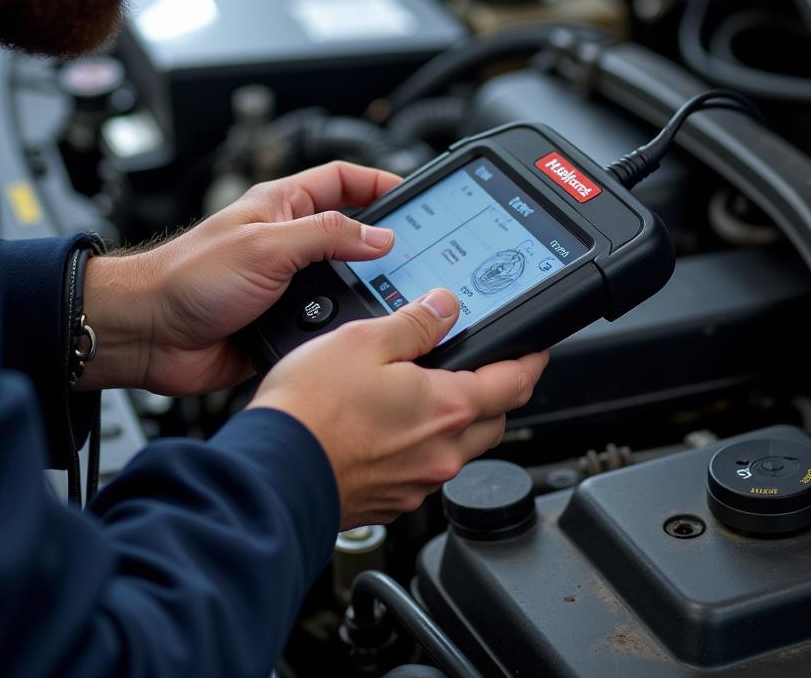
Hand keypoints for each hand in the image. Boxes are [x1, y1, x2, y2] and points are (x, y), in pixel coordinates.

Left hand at [78, 161, 401, 392]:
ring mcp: (287, 284)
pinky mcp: (284, 323)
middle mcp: (287, 243)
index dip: (378, 182)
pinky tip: (358, 333)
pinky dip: (344, 328)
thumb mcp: (266, 245)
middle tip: (418, 252)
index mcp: (282, 207)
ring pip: (344, 282)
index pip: (341, 181)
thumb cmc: (187, 277)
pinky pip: (327, 324)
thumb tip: (379, 237)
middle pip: (351, 233)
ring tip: (395, 296)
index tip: (414, 194)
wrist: (149, 335)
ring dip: (365, 290)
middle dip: (384, 242)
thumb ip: (326, 236)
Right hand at [249, 288, 549, 527]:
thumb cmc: (311, 410)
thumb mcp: (364, 340)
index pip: (515, 383)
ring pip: (459, 449)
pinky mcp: (391, 502)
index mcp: (446, 408)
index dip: (532, 361)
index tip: (537, 350)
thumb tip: (445, 307)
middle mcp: (441, 452)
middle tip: (487, 369)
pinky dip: (422, 448)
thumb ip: (414, 323)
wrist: (273, 473)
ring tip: (428, 393)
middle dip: (498, 393)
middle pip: (494, 420)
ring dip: (458, 422)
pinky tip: (391, 429)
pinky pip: (425, 471)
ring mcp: (417, 483)